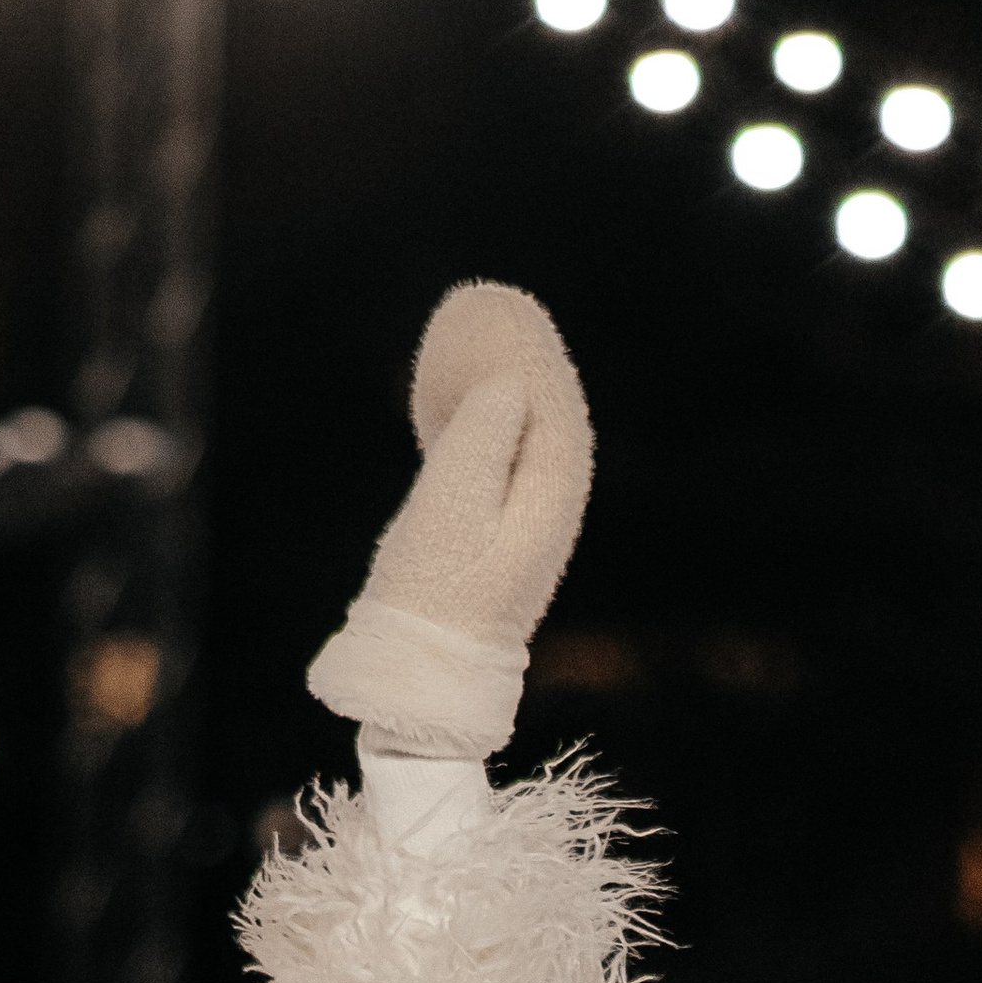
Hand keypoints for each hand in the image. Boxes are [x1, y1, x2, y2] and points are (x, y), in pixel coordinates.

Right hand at [307, 283, 594, 756]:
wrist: (425, 677)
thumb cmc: (433, 595)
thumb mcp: (448, 511)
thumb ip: (480, 442)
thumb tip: (511, 386)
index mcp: (549, 495)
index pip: (556, 401)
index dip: (530, 351)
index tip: (500, 304)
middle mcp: (550, 509)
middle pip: (549, 415)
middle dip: (523, 364)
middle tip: (490, 308)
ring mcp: (527, 527)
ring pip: (528, 440)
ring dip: (506, 395)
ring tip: (476, 348)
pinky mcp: (500, 543)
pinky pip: (505, 465)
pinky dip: (488, 430)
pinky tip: (460, 414)